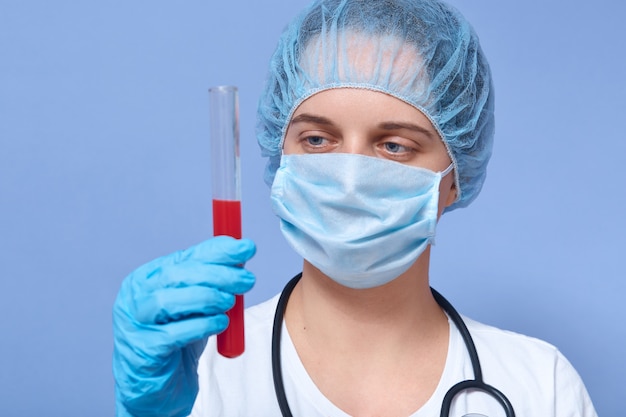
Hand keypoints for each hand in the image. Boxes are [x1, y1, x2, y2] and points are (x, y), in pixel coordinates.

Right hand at [112, 236, 255, 416]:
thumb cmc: (177, 339)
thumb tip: (241, 251)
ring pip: (166, 301)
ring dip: (206, 298)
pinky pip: (171, 335)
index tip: (246, 248)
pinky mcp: (142, 352)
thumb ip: (212, 279)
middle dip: (217, 274)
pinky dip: (200, 326)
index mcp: (148, 278)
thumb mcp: (196, 303)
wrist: (158, 388)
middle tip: (247, 280)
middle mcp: (135, 297)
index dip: (216, 250)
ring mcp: (134, 325)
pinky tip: (219, 323)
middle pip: (175, 276)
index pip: (184, 257)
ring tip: (230, 302)